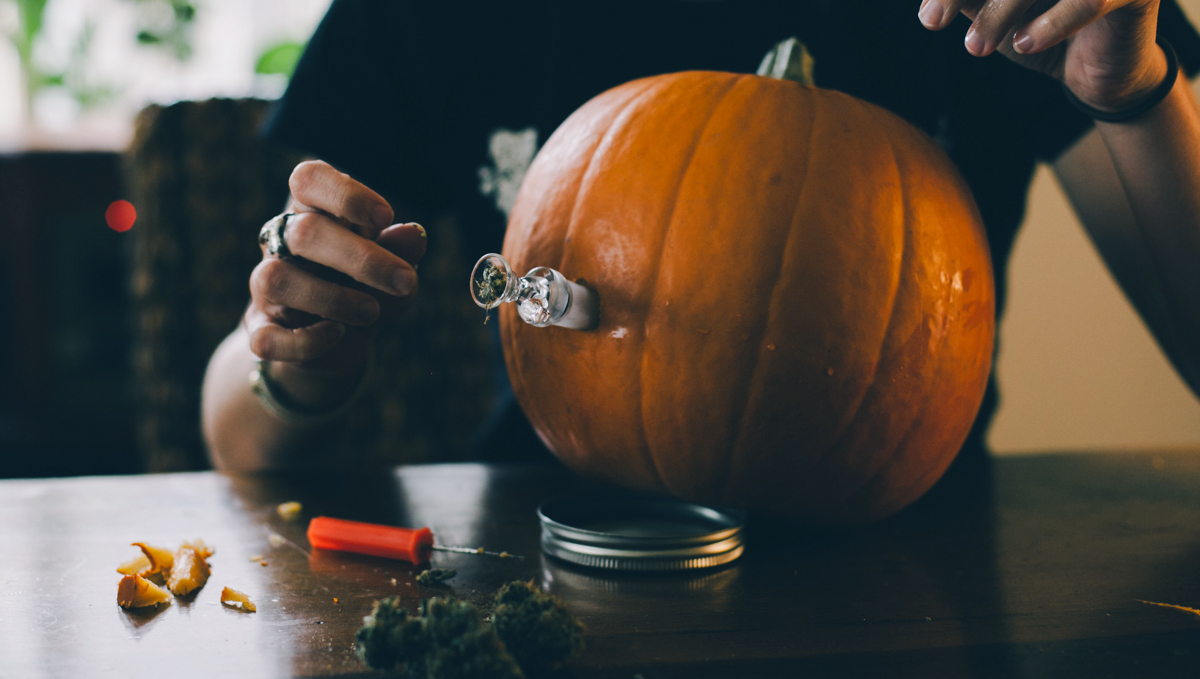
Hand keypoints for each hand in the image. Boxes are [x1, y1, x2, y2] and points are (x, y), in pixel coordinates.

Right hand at [244, 160, 425, 376]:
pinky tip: (337, 334)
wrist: (335, 343)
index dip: (344, 193)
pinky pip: (267, 338)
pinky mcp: (261, 332)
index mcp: (312, 214)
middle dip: (361, 258)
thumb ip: (399, 252)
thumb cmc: (362, 289)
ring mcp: (266, 289)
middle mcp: (281, 245)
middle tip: (403, 281)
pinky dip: (305, 340)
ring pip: (275, 279)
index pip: (308, 180)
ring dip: (332, 298)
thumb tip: (414, 234)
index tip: (385, 217)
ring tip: (371, 312)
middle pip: (304, 232)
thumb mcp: (388, 269)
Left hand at [919, 0, 1168, 111]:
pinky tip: (1023, 45)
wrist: (1099, 74)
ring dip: (1001, 11)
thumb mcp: (994, 14)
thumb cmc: (1040, 32)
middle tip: (931, 22)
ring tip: (976, 47)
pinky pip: (1089, 0)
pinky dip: (1052, 23)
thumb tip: (925, 5)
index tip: (924, 14)